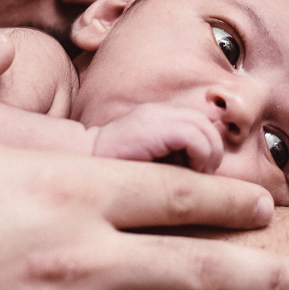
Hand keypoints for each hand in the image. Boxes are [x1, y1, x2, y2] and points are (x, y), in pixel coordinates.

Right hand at [93, 103, 223, 172]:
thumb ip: (176, 162)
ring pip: (206, 129)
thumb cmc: (112, 176)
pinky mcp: (150, 127)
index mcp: (161, 118)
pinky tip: (185, 174)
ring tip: (193, 177)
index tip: (199, 174)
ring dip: (208, 157)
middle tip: (199, 178)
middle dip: (212, 154)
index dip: (209, 150)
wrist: (76, 165)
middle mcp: (159, 112)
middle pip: (208, 125)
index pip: (203, 124)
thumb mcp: (151, 166)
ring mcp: (154, 116)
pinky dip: (199, 156)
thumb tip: (211, 174)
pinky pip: (194, 137)